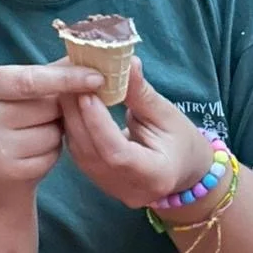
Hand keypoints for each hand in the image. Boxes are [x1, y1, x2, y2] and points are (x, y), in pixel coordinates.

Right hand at [0, 61, 102, 192]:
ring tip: (40, 132)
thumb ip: (57, 70)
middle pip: (44, 107)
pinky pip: (48, 157)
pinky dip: (52, 153)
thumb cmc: (21, 116)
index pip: (30, 79)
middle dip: (61, 109)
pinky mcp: (3, 169)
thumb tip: (96, 55)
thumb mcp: (31, 87)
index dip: (67, 78)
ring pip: (50, 134)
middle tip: (54, 111)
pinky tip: (36, 152)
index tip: (98, 78)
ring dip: (58, 133)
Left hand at [61, 60, 211, 208]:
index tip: (87, 93)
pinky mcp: (99, 181)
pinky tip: (72, 105)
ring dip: (71, 119)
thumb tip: (126, 62)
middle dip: (78, 114)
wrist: (184, 170)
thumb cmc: (182, 141)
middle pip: (92, 153)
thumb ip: (141, 93)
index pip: (116, 153)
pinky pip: (79, 154)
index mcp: (155, 176)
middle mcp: (129, 190)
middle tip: (70, 81)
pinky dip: (74, 128)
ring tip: (69, 88)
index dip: (98, 123)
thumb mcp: (167, 114)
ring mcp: (111, 189)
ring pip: (80, 154)